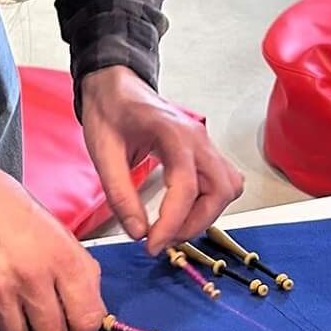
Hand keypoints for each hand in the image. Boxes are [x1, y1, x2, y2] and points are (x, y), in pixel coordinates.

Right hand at [0, 143, 105, 330]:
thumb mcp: (54, 228)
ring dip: (14, 326)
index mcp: (62, 257)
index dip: (82, 322)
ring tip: (6, 299)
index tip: (72, 317)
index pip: (88, 320)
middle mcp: (32, 277)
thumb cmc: (5, 205)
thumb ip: (76, 268)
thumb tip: (90, 309)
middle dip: (47, 326)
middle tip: (36, 308)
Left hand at [81, 66, 243, 255]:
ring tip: (172, 228)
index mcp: (173, 133)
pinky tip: (181, 212)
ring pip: (227, 189)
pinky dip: (207, 204)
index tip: (152, 244)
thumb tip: (137, 232)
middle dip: (194, 223)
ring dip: (205, 215)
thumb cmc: (110, 111)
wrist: (116, 86)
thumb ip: (119, 194)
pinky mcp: (204, 152)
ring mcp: (205, 144)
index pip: (186, 186)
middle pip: (220, 190)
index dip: (172, 222)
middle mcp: (198, 138)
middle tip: (163, 239)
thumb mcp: (103, 153)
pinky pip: (221, 183)